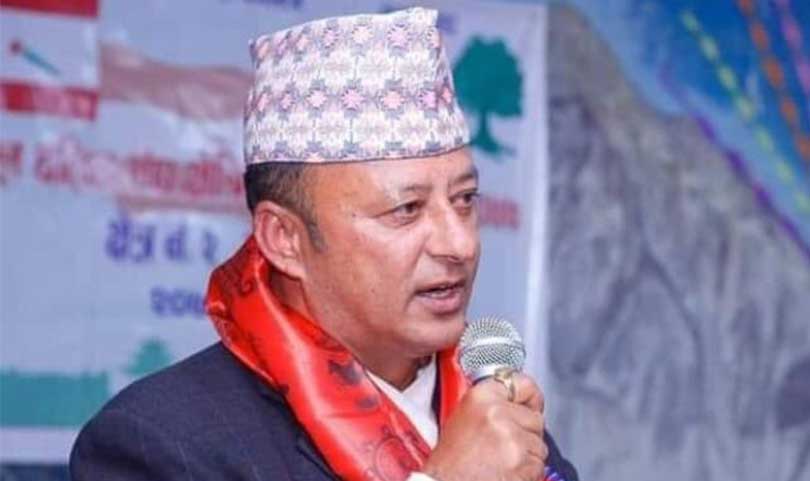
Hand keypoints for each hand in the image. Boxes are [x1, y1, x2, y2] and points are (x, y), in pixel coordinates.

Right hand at [421, 373, 546, 480]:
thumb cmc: (450, 464)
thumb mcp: (462, 420)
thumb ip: (490, 407)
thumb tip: (517, 404)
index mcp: (480, 397)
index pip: (523, 384)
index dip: (529, 398)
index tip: (531, 404)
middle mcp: (497, 412)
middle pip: (535, 418)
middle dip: (526, 434)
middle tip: (504, 448)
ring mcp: (511, 436)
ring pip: (539, 445)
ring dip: (527, 457)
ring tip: (501, 463)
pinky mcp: (521, 460)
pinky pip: (538, 465)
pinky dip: (528, 474)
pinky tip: (506, 474)